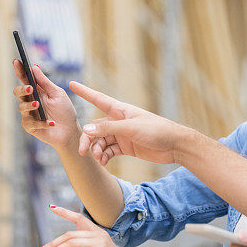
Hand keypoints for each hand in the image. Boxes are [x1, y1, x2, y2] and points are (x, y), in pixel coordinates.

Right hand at [13, 60, 80, 149]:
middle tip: (30, 88)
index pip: (25, 79)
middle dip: (22, 89)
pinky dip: (41, 123)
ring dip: (29, 105)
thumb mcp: (57, 94)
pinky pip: (30, 123)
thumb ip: (45, 82)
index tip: (17, 61)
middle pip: (18, 92)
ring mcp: (29, 114)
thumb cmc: (65, 111)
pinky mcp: (30, 127)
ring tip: (38, 105)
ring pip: (21, 107)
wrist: (70, 131)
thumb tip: (34, 67)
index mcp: (36, 91)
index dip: (20, 70)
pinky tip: (51, 123)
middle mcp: (30, 102)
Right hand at [68, 81, 191, 164]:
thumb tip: (87, 130)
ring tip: (99, 159)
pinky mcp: (126, 147)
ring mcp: (122, 134)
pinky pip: (109, 151)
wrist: (174, 146)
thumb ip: (108, 129)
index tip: (71, 84)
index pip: (98, 99)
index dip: (84, 92)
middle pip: (96, 128)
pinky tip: (104, 162)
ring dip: (97, 150)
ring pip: (101, 141)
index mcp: (120, 110)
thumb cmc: (156, 130)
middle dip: (88, 139)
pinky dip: (105, 156)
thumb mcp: (131, 128)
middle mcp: (119, 121)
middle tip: (83, 152)